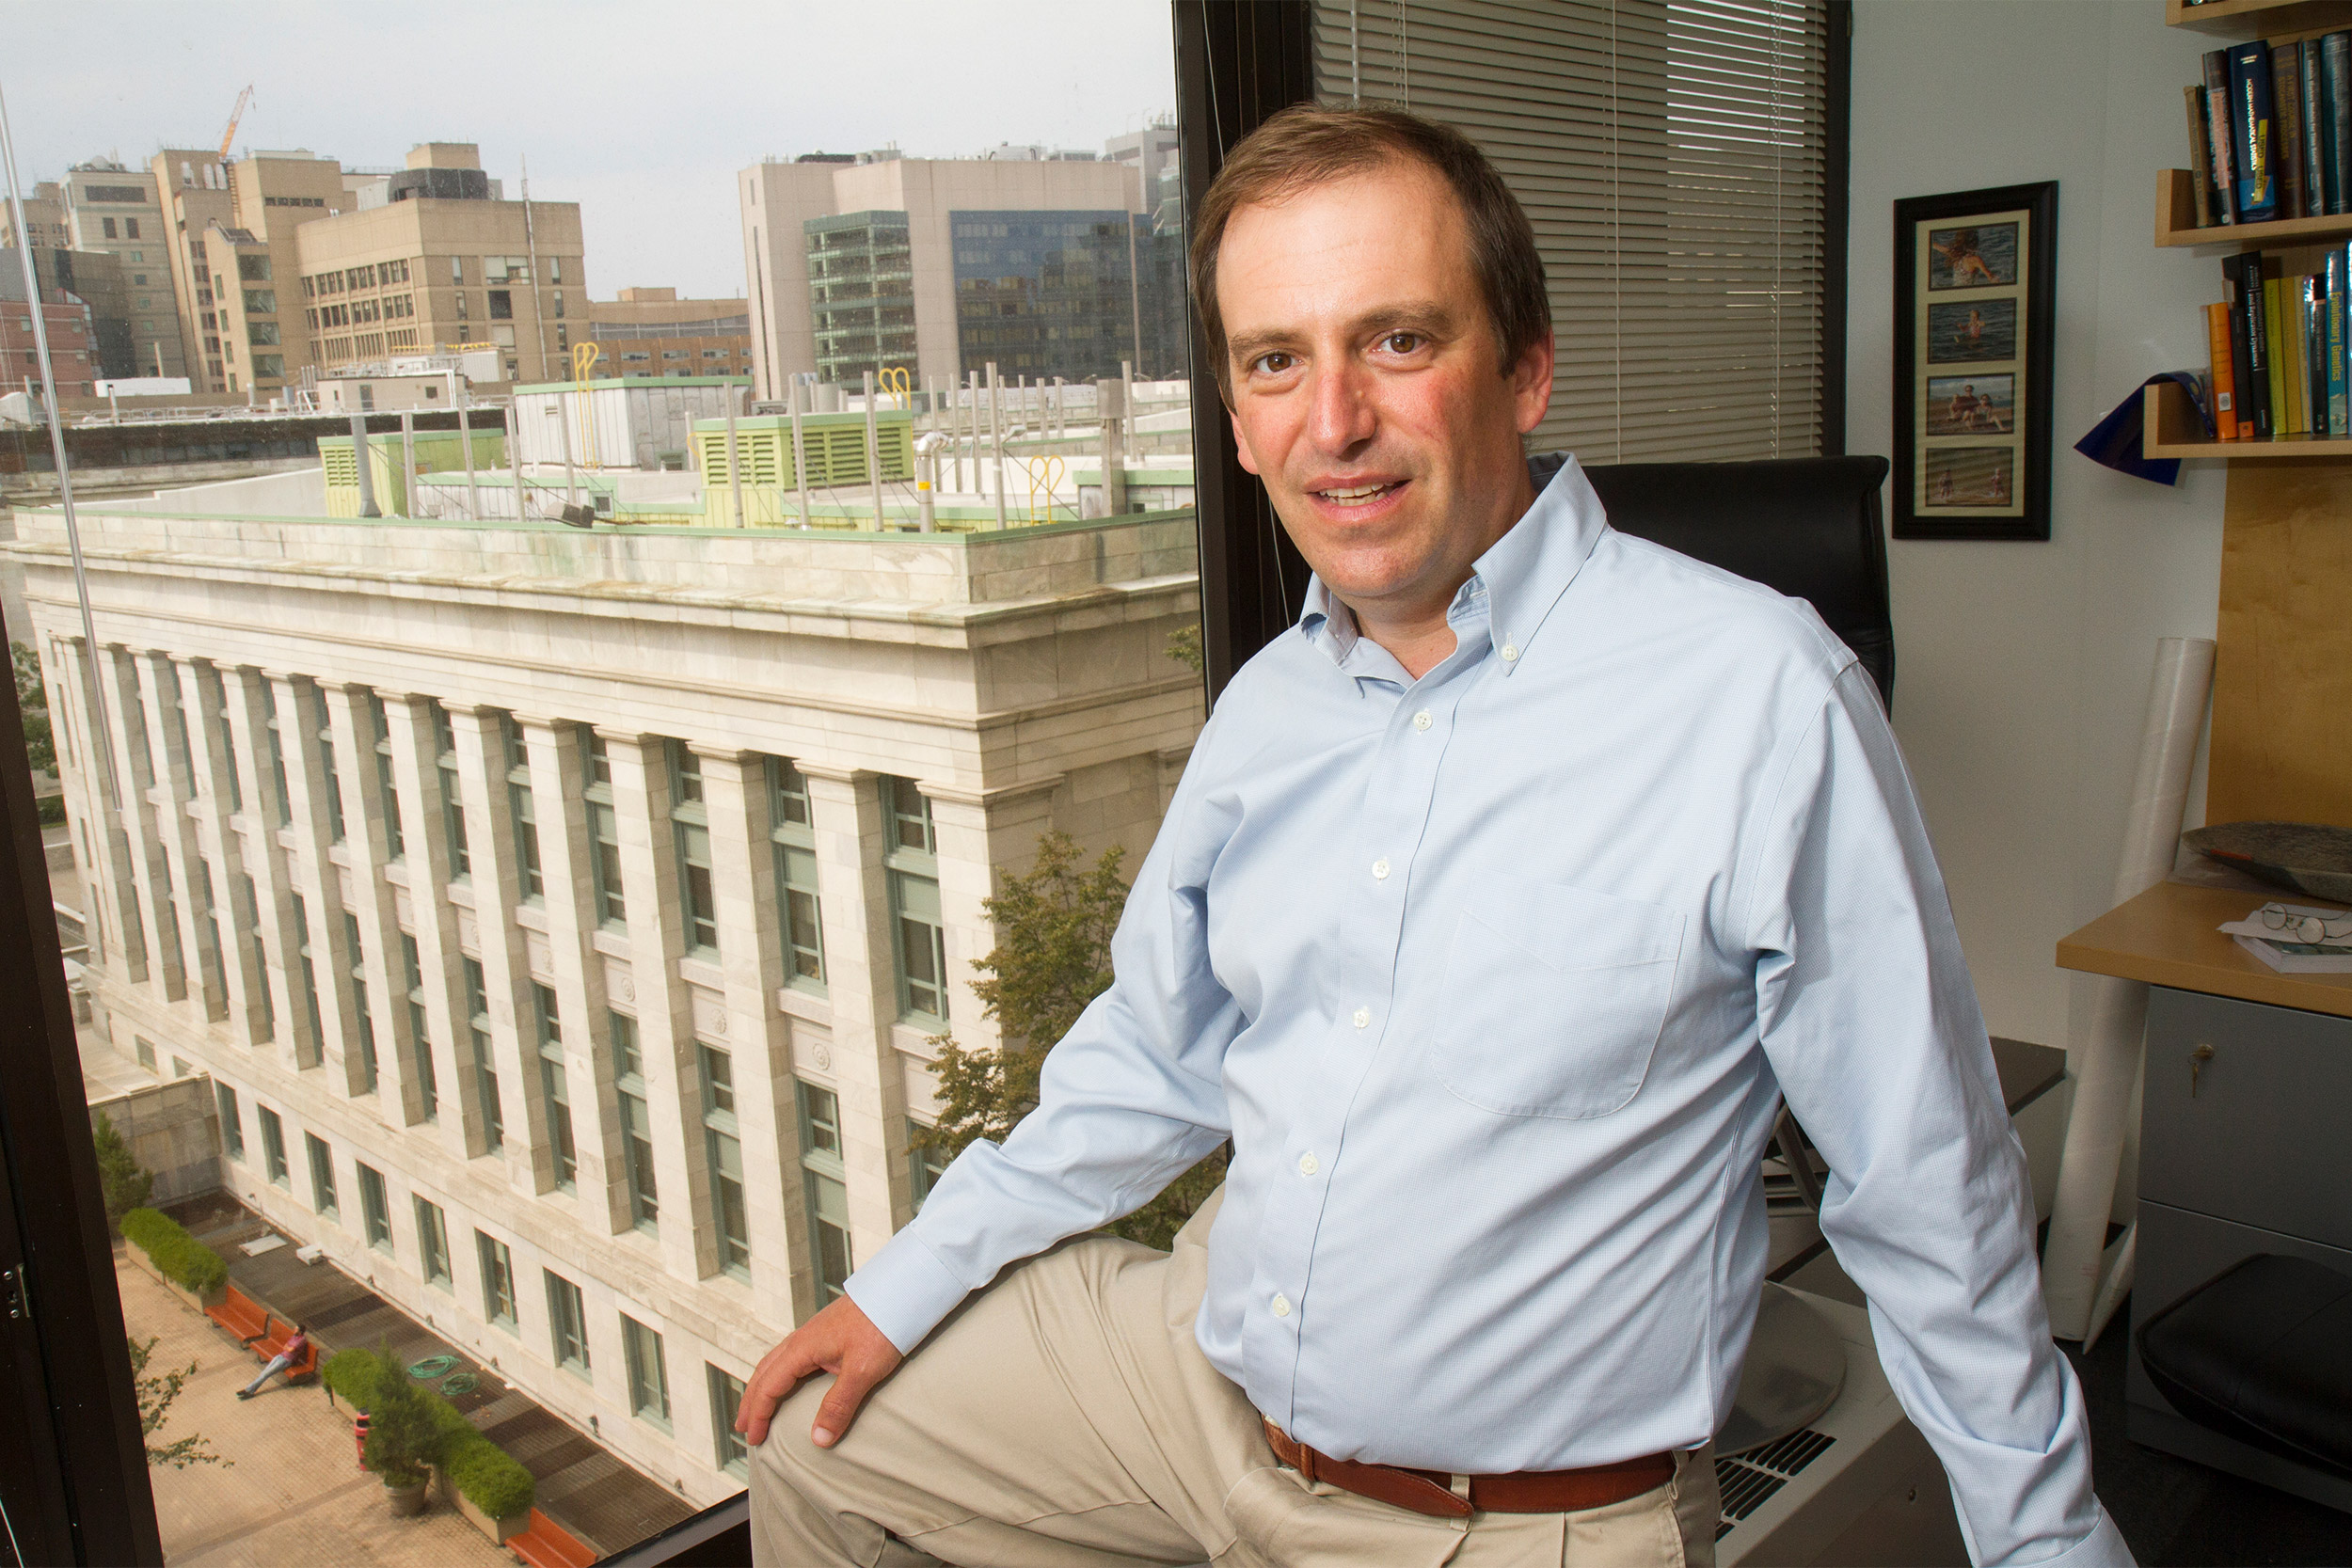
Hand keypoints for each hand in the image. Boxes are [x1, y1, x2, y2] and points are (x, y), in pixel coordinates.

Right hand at [734, 1294, 903, 1449]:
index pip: (768, 1386)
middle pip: (764, 1372)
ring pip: (776, 1362)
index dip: (758, 1414)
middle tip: (742, 1427)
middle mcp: (802, 1339)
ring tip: (758, 1405)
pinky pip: (791, 1355)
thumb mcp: (861, 1371)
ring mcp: (814, 1333)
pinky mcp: (828, 1331)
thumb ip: (838, 1405)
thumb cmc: (882, 1326)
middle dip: (751, 1401)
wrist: (900, 1289)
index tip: (753, 1439)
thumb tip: (818, 1440)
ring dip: (763, 1385)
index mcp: (802, 1348)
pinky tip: (791, 1379)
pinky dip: (780, 1373)